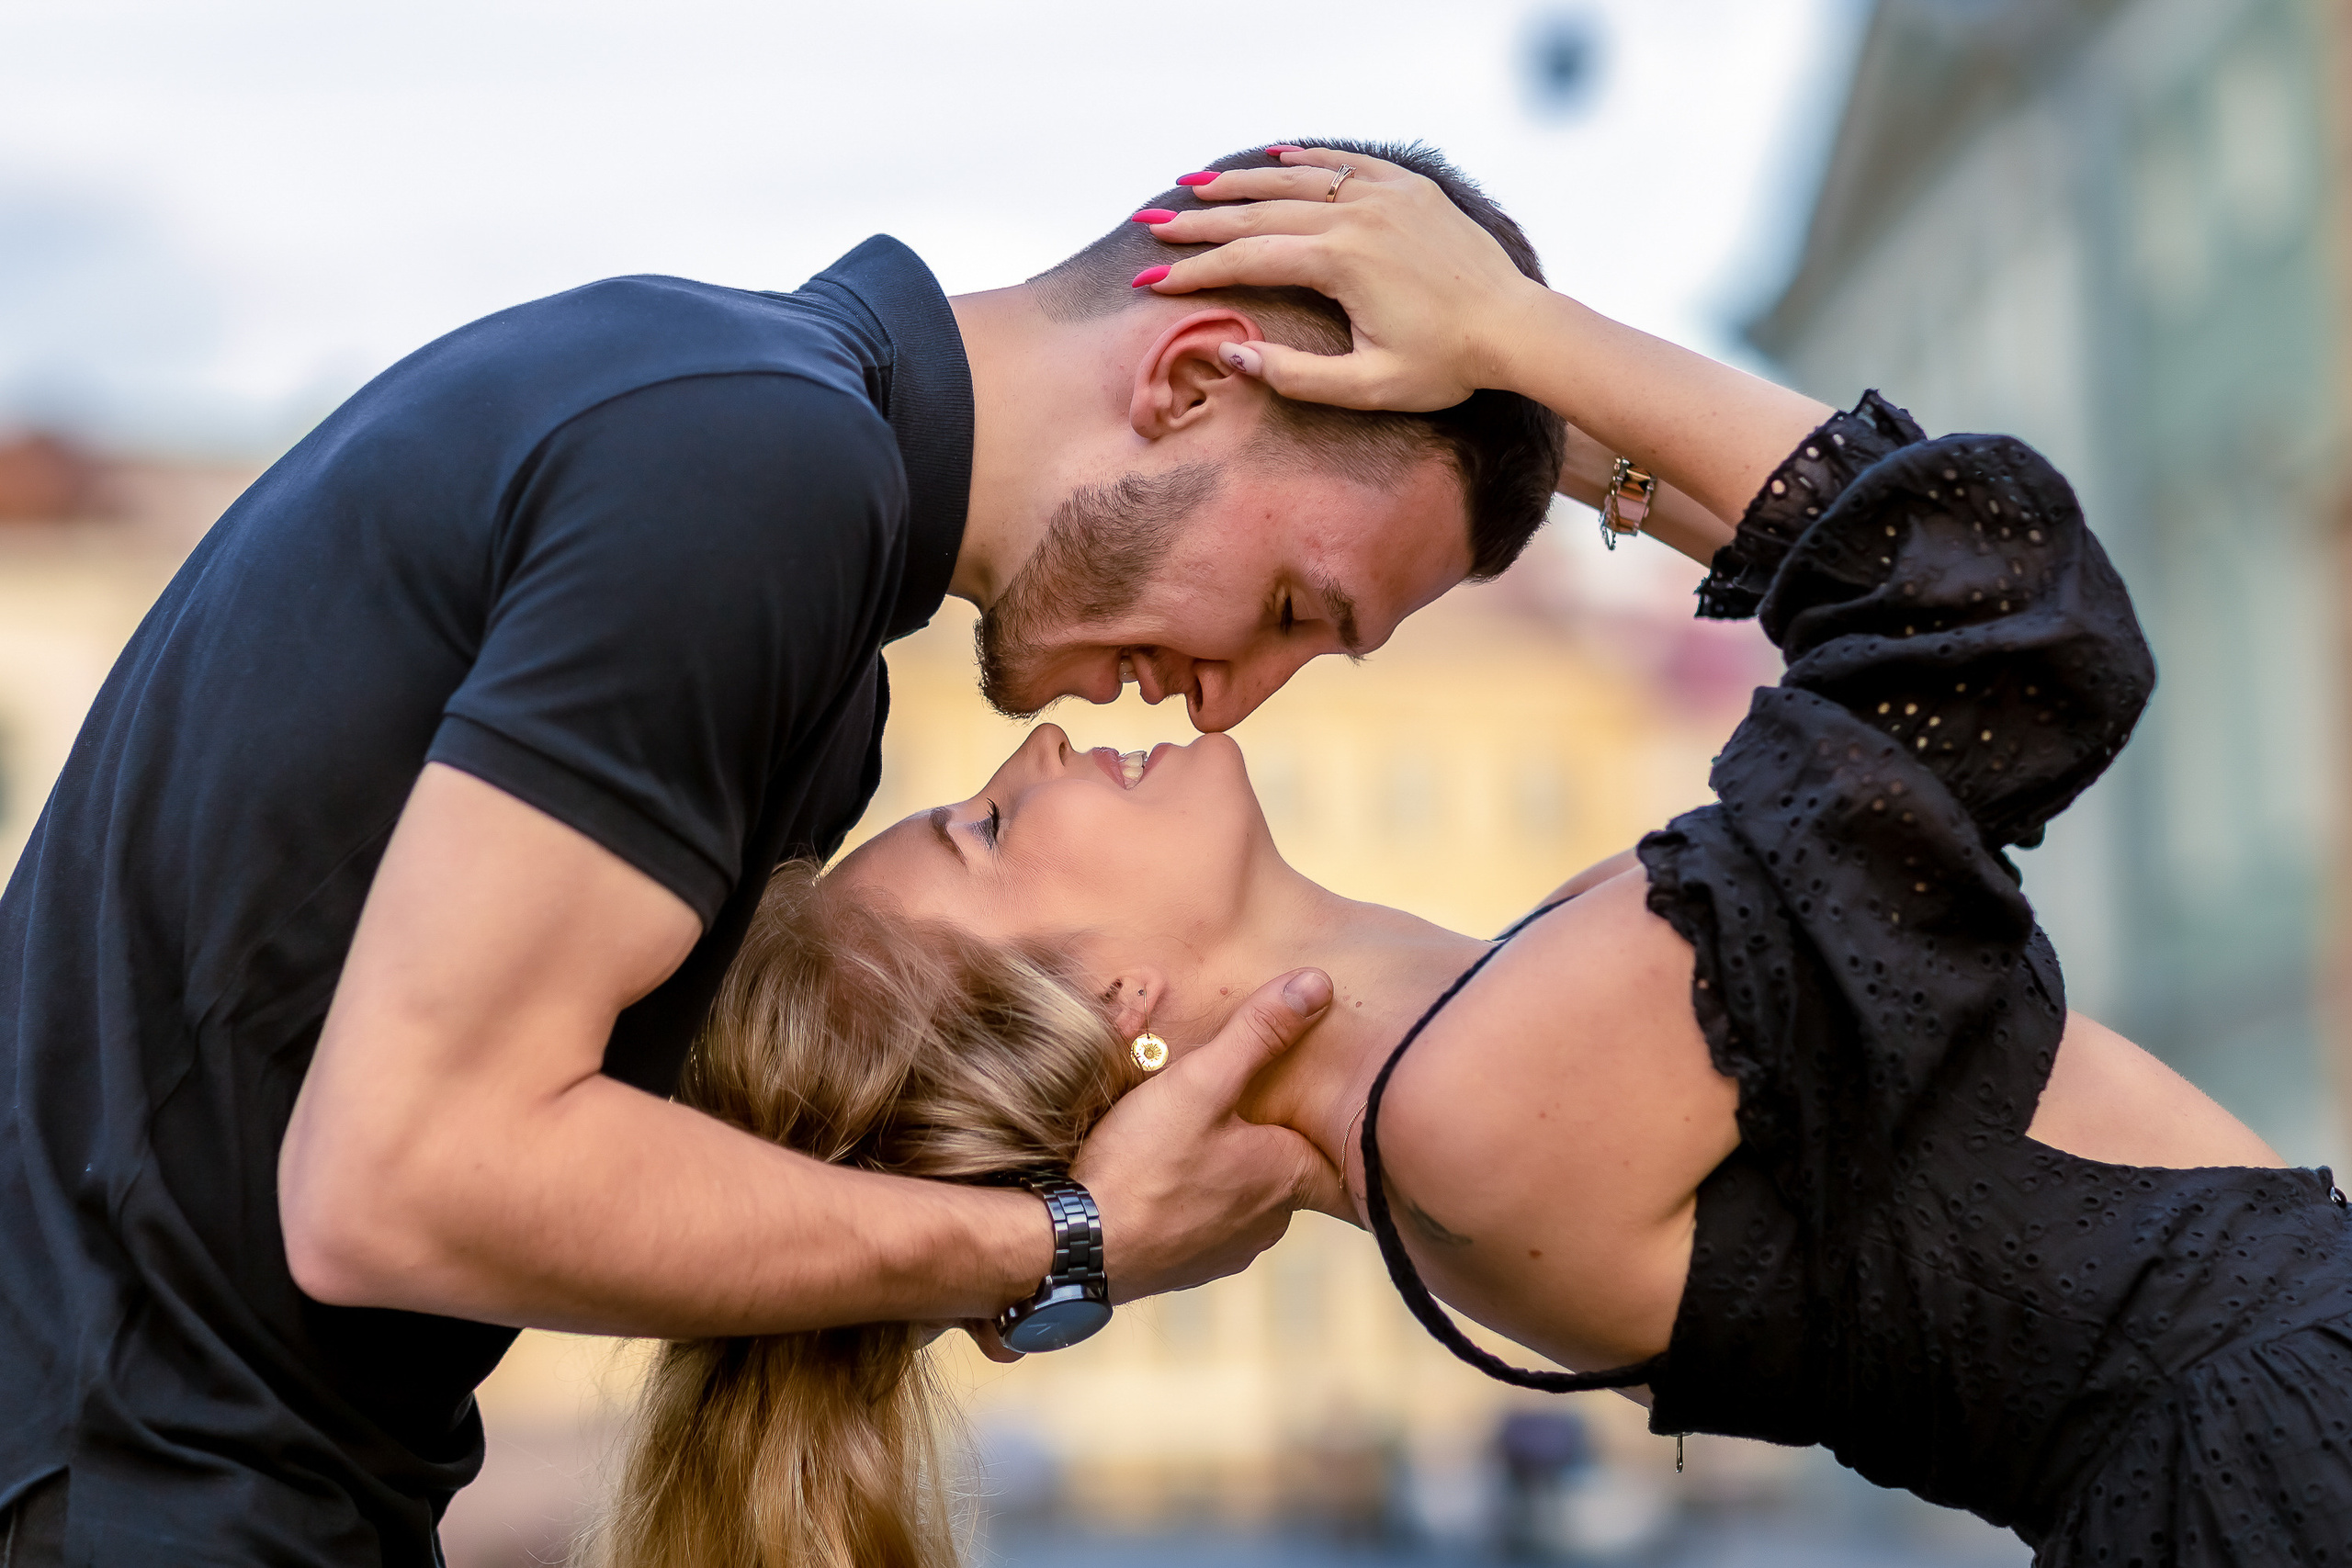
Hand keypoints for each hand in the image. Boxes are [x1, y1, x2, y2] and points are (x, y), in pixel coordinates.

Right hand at [1072, 969, 1343, 1301]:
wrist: (1076, 1247)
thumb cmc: (1143, 1163)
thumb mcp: (1201, 1081)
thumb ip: (1258, 1033)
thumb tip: (1318, 984)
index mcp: (1287, 1177)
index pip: (1343, 1160)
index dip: (1338, 1133)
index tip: (1337, 1113)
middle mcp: (1270, 1223)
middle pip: (1287, 1171)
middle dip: (1268, 1141)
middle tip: (1243, 1106)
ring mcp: (1227, 1252)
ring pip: (1243, 1198)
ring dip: (1226, 1171)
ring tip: (1193, 1138)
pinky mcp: (1187, 1268)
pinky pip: (1203, 1224)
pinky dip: (1190, 1200)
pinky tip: (1160, 1178)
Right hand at [1138, 147, 1548, 412]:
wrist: (1516, 329)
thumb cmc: (1446, 367)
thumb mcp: (1368, 387)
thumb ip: (1295, 375)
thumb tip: (1232, 356)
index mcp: (1341, 262)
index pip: (1248, 260)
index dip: (1195, 272)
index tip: (1151, 282)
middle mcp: (1357, 217)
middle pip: (1260, 213)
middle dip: (1201, 223)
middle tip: (1154, 228)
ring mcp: (1385, 196)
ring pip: (1297, 179)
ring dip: (1242, 182)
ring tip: (1195, 184)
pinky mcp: (1411, 190)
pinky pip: (1348, 162)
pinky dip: (1309, 156)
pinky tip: (1277, 154)